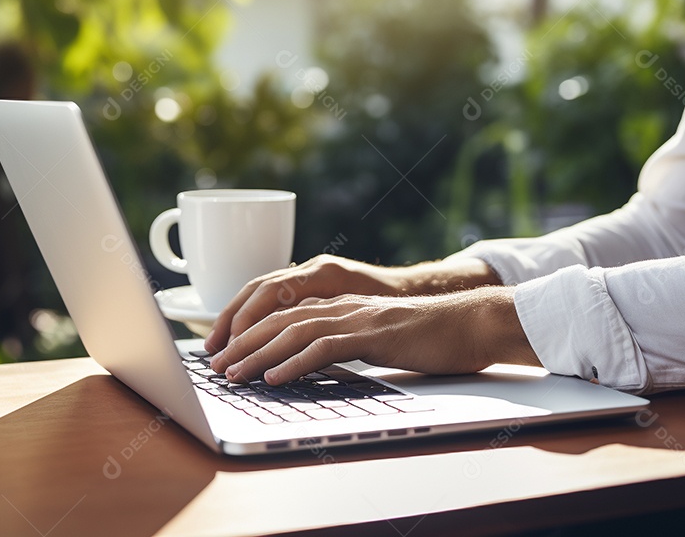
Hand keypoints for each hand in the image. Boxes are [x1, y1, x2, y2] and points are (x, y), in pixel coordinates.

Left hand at [202, 255, 498, 352]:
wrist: (470, 324)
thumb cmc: (429, 337)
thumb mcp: (379, 338)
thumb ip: (348, 343)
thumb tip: (315, 363)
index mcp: (341, 305)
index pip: (283, 312)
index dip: (250, 330)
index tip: (224, 353)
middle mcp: (343, 305)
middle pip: (279, 318)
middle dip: (241, 342)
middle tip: (214, 366)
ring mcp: (358, 318)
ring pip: (294, 331)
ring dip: (258, 354)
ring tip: (233, 375)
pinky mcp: (373, 335)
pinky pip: (325, 348)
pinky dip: (295, 364)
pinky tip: (275, 380)